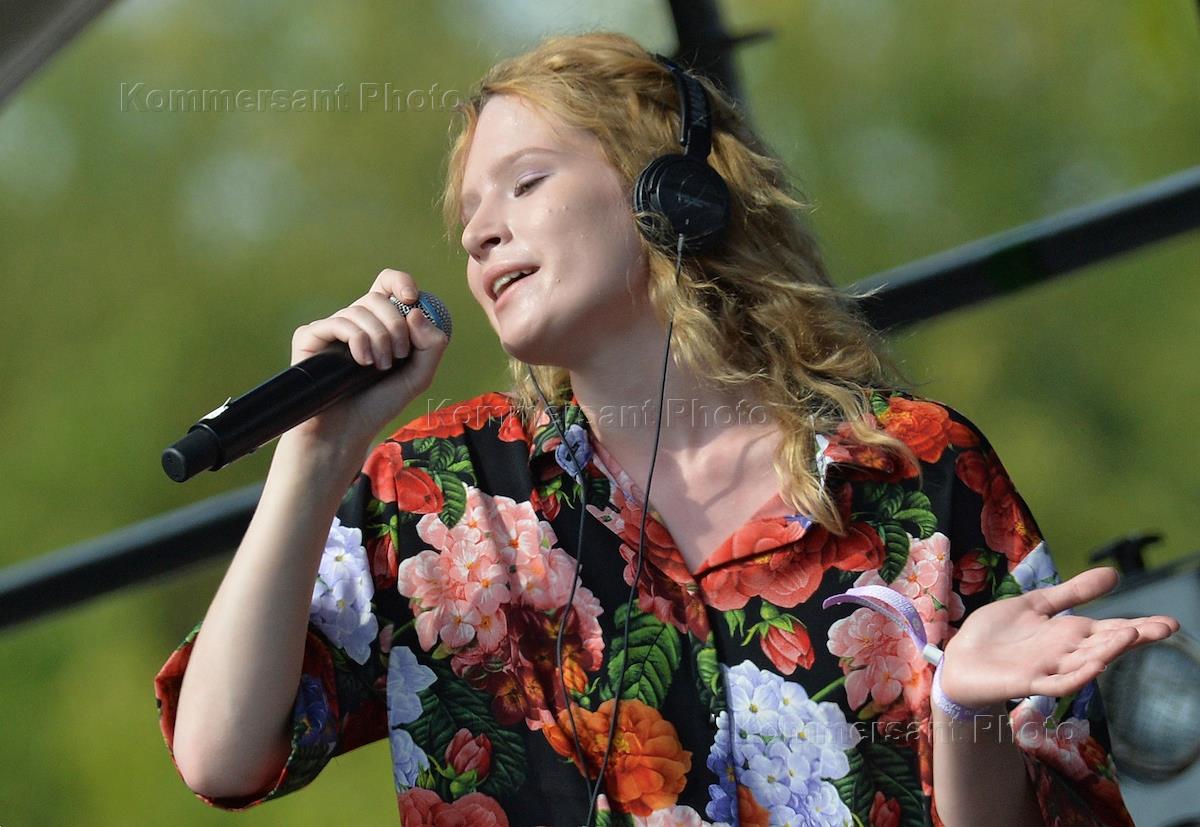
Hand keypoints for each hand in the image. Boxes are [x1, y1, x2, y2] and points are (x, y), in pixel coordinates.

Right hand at [283, 268, 449, 457]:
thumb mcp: (418, 376)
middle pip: (378, 297)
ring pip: (360, 309)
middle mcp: (354, 321)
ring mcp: (331, 328)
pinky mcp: (310, 337)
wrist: (345, 432)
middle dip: (395, 326)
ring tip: (380, 367)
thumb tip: (415, 310)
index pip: (387, 283)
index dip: (400, 282)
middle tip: (398, 356)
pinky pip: (337, 322)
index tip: (412, 298)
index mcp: (379, 323)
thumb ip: (431, 345)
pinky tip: (361, 362)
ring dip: (379, 338)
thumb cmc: (379, 405)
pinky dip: (357, 340)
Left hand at [938, 566, 1179, 708]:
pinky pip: (1058, 683)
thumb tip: (1114, 574)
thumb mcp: (1037, 604)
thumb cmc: (997, 634)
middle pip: (1106, 645)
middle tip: (1165, 628)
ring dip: (1107, 651)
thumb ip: (1073, 592)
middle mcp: (1066, 652)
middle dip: (1134, 637)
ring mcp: (1049, 668)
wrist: (960, 660)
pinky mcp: (1028, 682)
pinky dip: (1077, 676)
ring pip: (1086, 662)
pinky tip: (1095, 665)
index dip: (1139, 625)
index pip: (1111, 628)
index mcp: (1069, 633)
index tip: (1171, 622)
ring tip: (1131, 635)